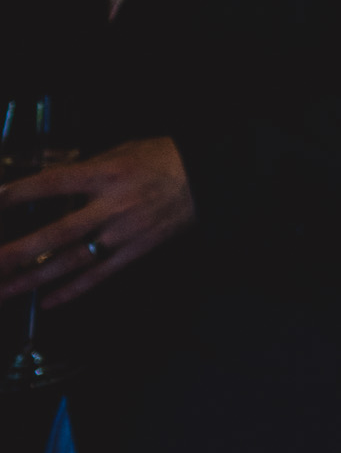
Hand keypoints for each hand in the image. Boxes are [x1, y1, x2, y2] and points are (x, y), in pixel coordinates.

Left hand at [0, 137, 196, 307]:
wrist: (208, 175)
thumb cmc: (162, 157)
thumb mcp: (122, 150)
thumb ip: (85, 166)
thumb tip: (47, 178)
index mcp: (106, 174)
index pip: (52, 184)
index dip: (18, 193)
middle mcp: (111, 206)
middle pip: (56, 234)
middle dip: (17, 252)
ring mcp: (124, 233)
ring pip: (72, 262)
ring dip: (33, 279)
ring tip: (3, 291)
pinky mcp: (137, 250)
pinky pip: (100, 275)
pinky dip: (73, 290)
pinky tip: (47, 302)